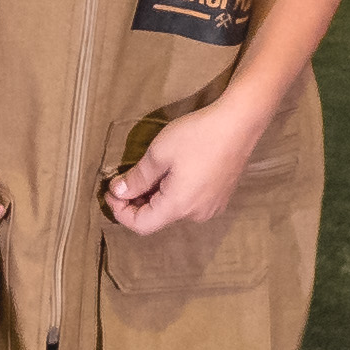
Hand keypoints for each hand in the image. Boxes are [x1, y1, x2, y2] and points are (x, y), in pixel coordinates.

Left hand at [106, 97, 263, 235]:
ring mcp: (211, 208)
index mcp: (179, 206)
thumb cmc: (197, 136)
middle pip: (157, 219)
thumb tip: (118, 192)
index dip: (120, 212)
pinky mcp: (220, 198)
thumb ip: (136, 178)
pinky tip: (169, 174)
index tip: (111, 192)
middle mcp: (196, 215)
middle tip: (123, 180)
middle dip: (136, 202)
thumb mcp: (158, 154)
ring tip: (146, 175)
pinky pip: (189, 204)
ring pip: (173, 211)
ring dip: (154, 198)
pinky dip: (172, 194)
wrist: (239, 124)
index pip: (141, 225)